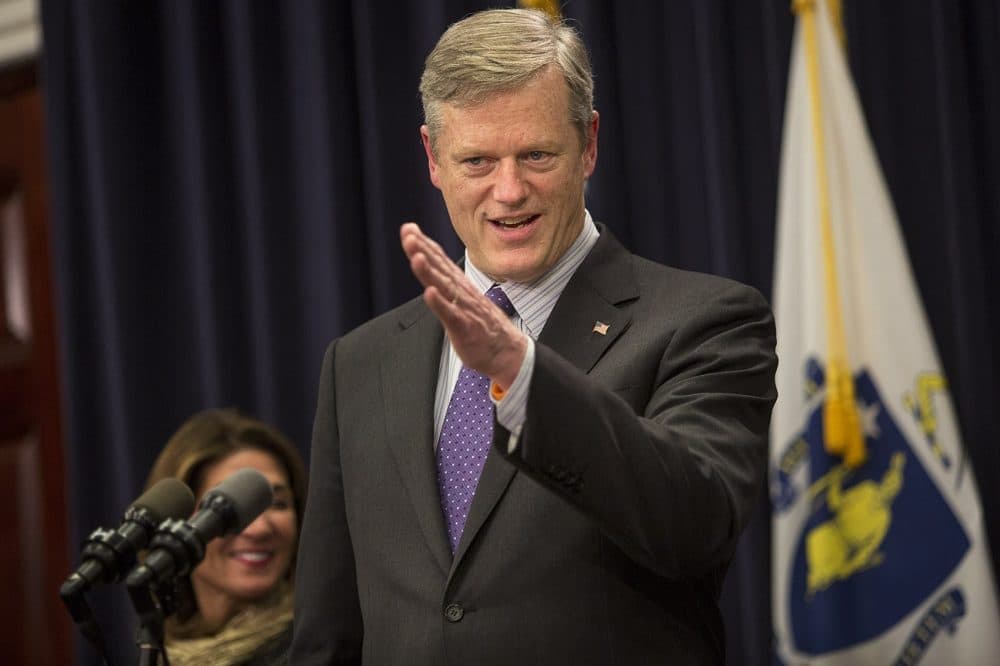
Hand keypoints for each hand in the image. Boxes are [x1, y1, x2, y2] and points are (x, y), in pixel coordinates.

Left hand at [400, 223, 527, 388]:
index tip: (408, 228)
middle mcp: (462, 293)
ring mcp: (464, 309)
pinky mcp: (465, 328)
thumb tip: (433, 270)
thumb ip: (448, 285)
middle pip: (440, 268)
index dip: (424, 244)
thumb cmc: (483, 326)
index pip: (440, 260)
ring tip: (416, 256)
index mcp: (460, 286)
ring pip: (444, 287)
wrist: (507, 352)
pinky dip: (440, 303)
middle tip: (408, 234)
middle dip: (423, 250)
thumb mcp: (464, 300)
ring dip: (429, 271)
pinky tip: (429, 292)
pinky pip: (451, 314)